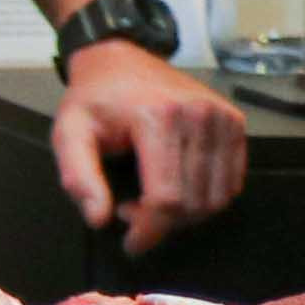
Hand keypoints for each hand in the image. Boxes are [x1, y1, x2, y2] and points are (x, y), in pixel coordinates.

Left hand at [51, 42, 248, 256]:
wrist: (119, 60)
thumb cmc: (94, 99)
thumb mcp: (69, 134)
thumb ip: (79, 177)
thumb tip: (99, 218)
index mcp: (157, 117)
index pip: (166, 199)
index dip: (149, 232)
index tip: (131, 244)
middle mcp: (198, 114)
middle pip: (193, 203)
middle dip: (161, 223)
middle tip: (131, 211)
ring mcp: (221, 117)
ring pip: (216, 198)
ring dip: (185, 214)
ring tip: (151, 197)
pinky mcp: (234, 122)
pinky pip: (231, 182)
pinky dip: (206, 197)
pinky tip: (177, 186)